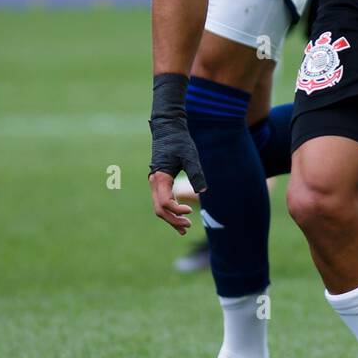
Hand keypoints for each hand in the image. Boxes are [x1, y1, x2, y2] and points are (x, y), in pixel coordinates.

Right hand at [149, 105, 205, 235]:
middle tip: (189, 226)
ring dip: (171, 218)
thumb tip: (202, 192)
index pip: (165, 202)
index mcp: (160, 177)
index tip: (190, 211)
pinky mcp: (160, 182)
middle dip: (173, 220)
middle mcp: (155, 182)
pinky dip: (171, 210)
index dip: (177, 210)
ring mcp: (155, 183)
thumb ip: (196, 173)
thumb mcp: (190, 156)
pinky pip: (162, 200)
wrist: (168, 128)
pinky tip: (181, 215)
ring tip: (185, 228)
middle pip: (160, 209)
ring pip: (160, 207)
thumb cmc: (179, 141)